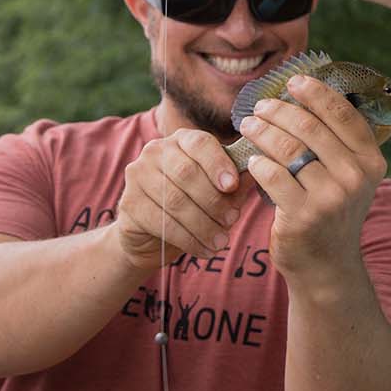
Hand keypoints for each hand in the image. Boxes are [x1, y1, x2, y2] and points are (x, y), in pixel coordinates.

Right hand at [115, 128, 245, 270]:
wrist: (154, 236)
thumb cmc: (195, 206)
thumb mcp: (220, 192)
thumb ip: (238, 180)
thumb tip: (261, 169)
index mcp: (182, 141)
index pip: (200, 143)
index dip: (217, 163)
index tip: (232, 185)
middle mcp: (156, 151)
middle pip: (187, 173)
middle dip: (213, 201)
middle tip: (231, 221)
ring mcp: (137, 176)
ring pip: (175, 201)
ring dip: (203, 225)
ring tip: (221, 241)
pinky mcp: (128, 204)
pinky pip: (162, 222)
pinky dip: (187, 239)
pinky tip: (203, 249)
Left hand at [234, 74, 387, 282]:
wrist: (327, 265)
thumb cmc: (332, 211)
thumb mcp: (350, 177)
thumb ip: (338, 143)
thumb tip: (307, 95)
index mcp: (371, 161)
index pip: (343, 114)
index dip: (317, 92)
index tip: (294, 81)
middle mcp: (355, 177)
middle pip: (310, 127)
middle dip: (280, 111)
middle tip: (260, 107)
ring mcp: (330, 197)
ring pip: (288, 149)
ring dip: (263, 132)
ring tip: (249, 125)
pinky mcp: (303, 215)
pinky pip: (273, 176)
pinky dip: (259, 164)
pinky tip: (252, 160)